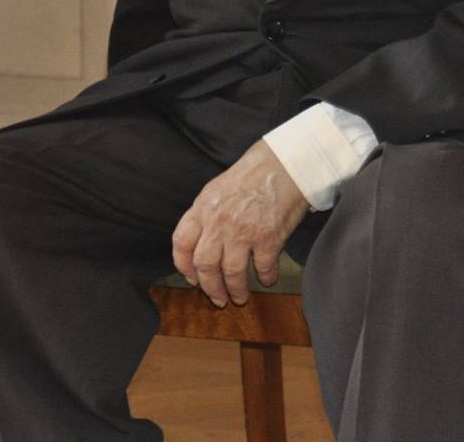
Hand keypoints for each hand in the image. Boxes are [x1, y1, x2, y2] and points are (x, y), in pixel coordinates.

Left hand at [171, 140, 310, 307]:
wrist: (282, 165)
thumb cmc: (250, 176)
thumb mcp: (215, 190)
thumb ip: (206, 215)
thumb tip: (202, 243)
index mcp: (202, 209)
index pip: (181, 243)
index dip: (183, 265)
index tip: (191, 279)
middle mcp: (218, 222)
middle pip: (205, 265)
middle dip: (210, 288)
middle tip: (218, 299)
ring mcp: (243, 231)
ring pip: (231, 272)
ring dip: (236, 290)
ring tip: (239, 297)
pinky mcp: (268, 237)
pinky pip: (263, 268)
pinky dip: (265, 278)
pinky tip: (267, 279)